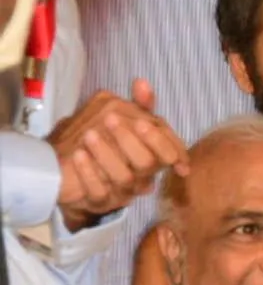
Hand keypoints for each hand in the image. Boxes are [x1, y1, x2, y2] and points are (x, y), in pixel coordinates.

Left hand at [51, 79, 189, 230]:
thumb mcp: (122, 120)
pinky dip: (89, 173)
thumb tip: (142, 82)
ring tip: (89, 134)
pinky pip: (98, 192)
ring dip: (107, 154)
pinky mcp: (99, 201)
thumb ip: (138, 105)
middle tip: (112, 119)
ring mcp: (122, 191)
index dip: (160, 140)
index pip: (169, 152)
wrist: (72, 173)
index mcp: (153, 157)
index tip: (142, 122)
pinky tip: (79, 155)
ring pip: (124, 178)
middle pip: (148, 163)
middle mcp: (142, 177)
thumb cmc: (103, 144)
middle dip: (131, 141)